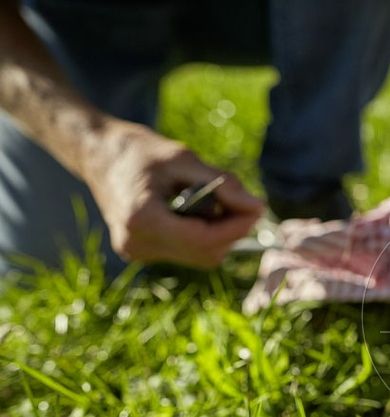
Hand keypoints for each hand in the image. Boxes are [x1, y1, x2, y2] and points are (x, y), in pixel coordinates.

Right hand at [84, 121, 263, 267]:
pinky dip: (203, 235)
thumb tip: (257, 207)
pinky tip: (197, 211)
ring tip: (215, 202)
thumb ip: (222, 184)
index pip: (203, 239)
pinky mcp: (141, 253)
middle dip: (231, 230)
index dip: (237, 227)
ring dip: (219, 234)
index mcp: (141, 219)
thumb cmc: (139, 151)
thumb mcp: (183, 158)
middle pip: (205, 253)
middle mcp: (137, 243)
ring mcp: (137, 252)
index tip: (257, 207)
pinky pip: (187, 253)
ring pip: (199, 257)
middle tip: (242, 202)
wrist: (98, 155)